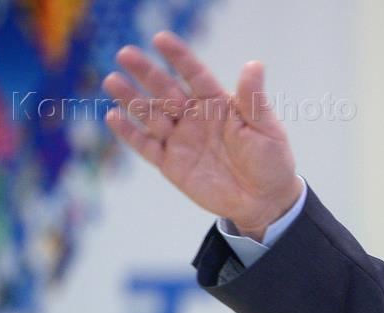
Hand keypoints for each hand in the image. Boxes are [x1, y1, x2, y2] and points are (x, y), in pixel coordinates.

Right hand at [104, 31, 301, 238]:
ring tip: (113, 81)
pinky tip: (114, 117)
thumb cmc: (271, 162)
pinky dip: (130, 133)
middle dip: (146, 73)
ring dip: (132, 99)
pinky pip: (147, 146)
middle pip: (166, 90)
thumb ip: (253, 99)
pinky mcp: (172, 164)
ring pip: (151, 115)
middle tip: (124, 54)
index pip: (194, 75)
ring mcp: (181, 140)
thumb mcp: (266, 129)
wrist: (264, 202)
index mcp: (217, 104)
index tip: (160, 39)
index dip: (178, 57)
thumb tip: (254, 64)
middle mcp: (195, 118)